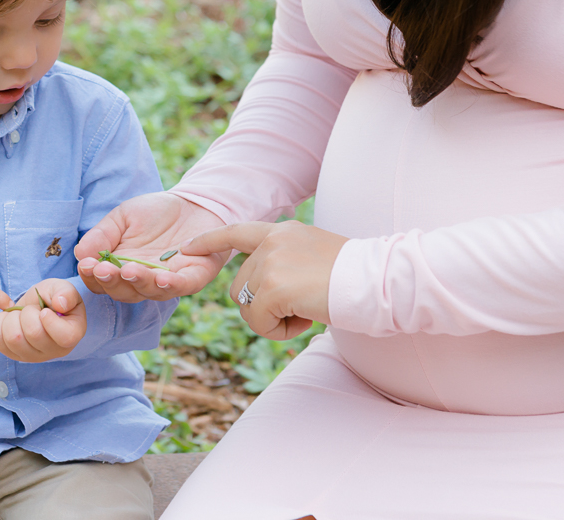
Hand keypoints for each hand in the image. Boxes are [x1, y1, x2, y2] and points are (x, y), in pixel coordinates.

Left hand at [0, 278, 86, 362]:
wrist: (36, 306)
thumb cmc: (53, 297)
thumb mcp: (63, 288)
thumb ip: (66, 293)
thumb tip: (60, 304)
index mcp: (72, 334)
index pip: (64, 337)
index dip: (50, 321)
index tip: (44, 310)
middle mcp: (55, 351)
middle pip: (34, 334)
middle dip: (28, 313)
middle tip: (31, 308)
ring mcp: (33, 356)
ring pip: (14, 339)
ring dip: (12, 318)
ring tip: (19, 314)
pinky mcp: (14, 355)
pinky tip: (8, 319)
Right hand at [75, 192, 228, 301]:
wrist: (194, 203)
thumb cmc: (156, 212)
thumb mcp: (123, 217)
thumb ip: (102, 234)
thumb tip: (80, 254)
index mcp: (122, 268)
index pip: (102, 281)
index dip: (92, 276)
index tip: (86, 264)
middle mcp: (143, 280)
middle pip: (123, 292)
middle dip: (112, 282)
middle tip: (103, 270)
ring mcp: (169, 281)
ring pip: (151, 292)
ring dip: (139, 283)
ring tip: (130, 271)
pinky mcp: (194, 277)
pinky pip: (183, 286)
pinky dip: (172, 285)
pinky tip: (162, 278)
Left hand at [183, 220, 347, 340]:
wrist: (378, 280)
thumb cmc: (355, 276)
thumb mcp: (314, 255)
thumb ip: (286, 262)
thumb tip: (264, 288)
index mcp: (282, 231)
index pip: (236, 232)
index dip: (209, 241)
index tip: (186, 248)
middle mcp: (271, 242)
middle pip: (239, 285)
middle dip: (262, 305)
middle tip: (299, 308)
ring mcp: (269, 264)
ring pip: (246, 306)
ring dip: (271, 319)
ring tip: (305, 313)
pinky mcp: (272, 289)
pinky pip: (257, 323)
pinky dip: (278, 331)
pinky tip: (304, 321)